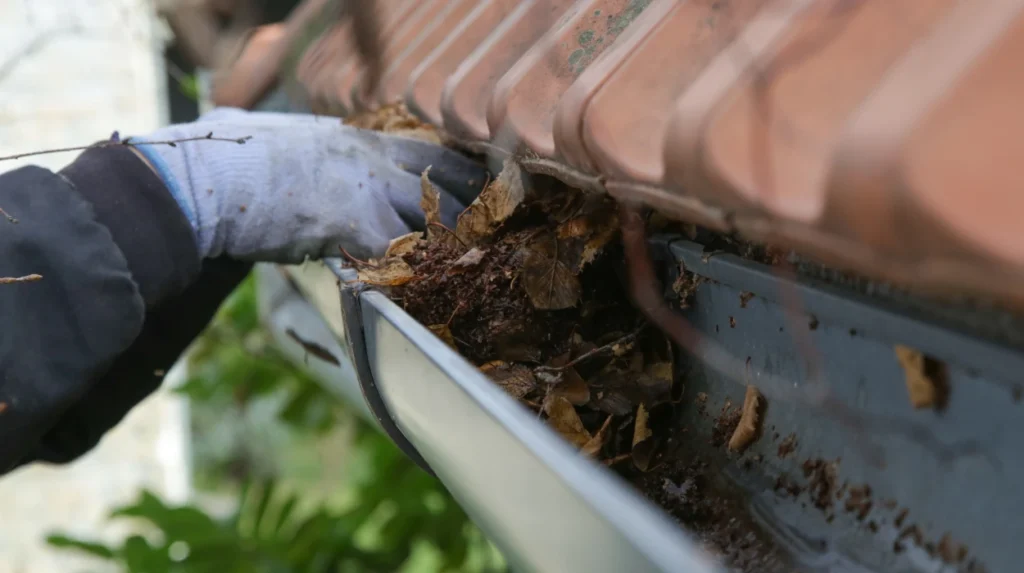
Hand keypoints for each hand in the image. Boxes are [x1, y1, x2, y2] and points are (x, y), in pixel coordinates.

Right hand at [129, 107, 485, 262]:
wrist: (203, 178)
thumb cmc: (222, 156)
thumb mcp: (265, 134)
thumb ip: (289, 142)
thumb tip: (248, 129)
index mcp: (351, 136)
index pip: (425, 148)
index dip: (456, 172)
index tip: (476, 190)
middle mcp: (368, 155)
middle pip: (442, 178)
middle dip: (470, 206)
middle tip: (490, 234)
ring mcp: (364, 185)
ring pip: (431, 217)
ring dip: (450, 247)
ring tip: (472, 272)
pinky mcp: (352, 221)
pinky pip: (400, 253)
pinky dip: (415, 274)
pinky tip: (427, 292)